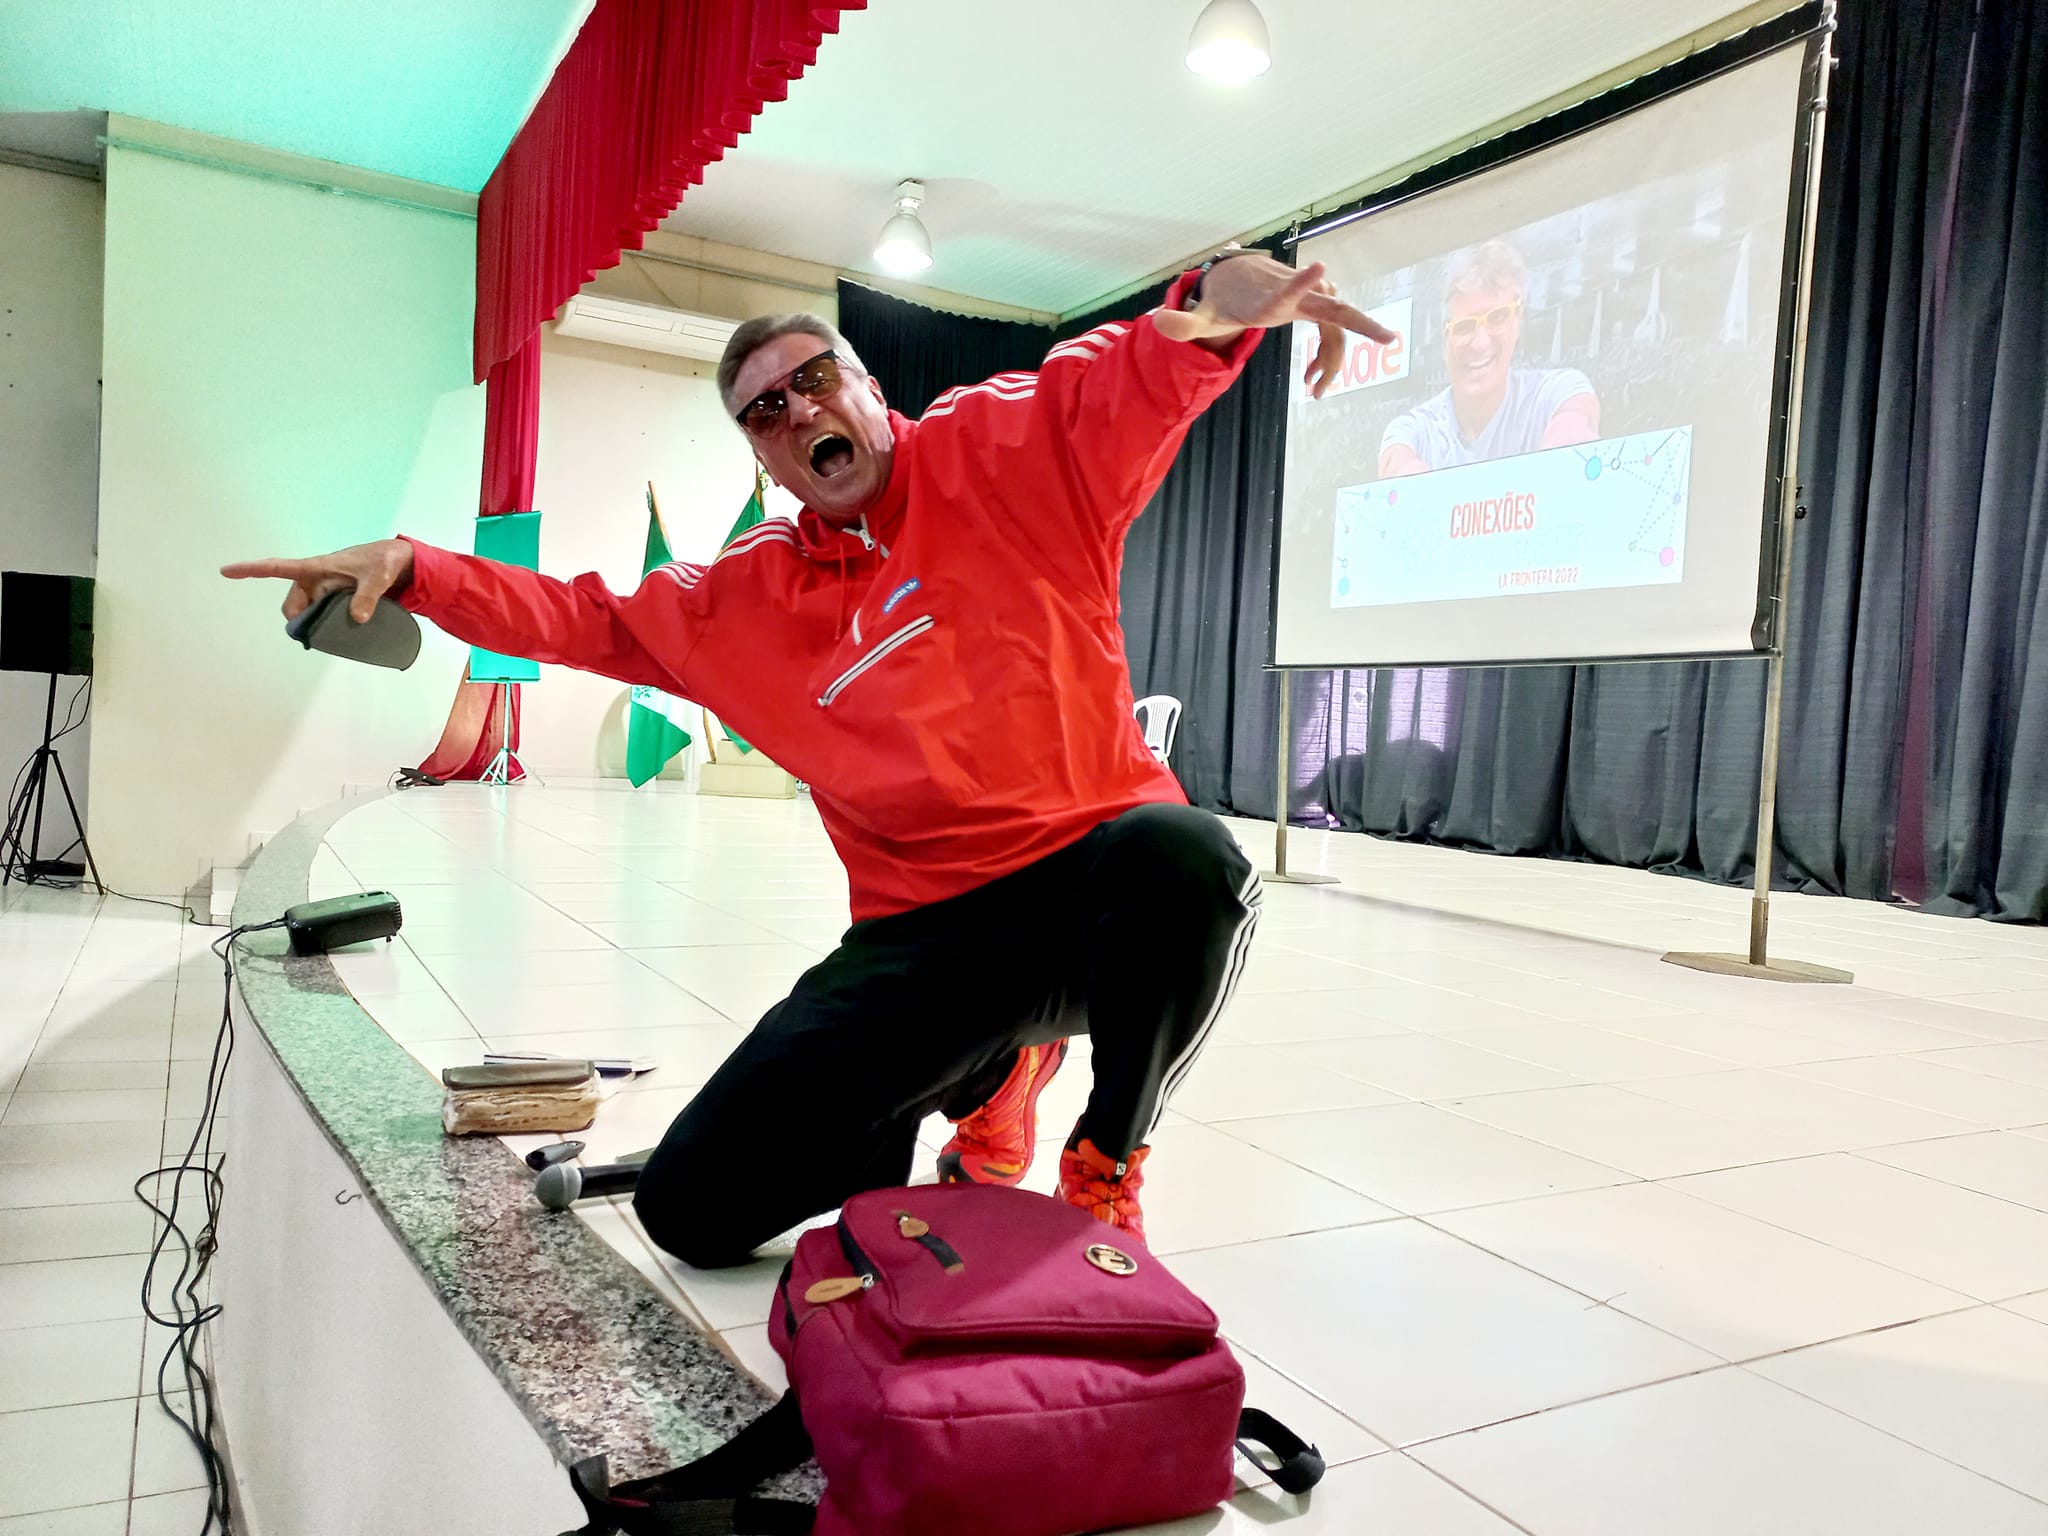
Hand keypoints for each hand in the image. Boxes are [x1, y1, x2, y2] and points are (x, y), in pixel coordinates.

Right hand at [220, 538, 414, 623]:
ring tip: (335, 629)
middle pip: (293, 604)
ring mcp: (323, 590)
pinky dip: (323, 624)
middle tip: (319, 632)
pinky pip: (319, 615)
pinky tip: (339, 632)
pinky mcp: (333, 599)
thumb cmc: (382, 562)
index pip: (277, 568)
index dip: (251, 570)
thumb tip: (357, 618)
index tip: (227, 571)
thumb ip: (367, 596)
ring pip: (306, 612)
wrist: (396, 562)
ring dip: (313, 623)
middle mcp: (314, 579)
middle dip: (299, 619)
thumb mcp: (377, 578)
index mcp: (316, 567)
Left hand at [1164, 252, 1395, 398]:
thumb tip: (1158, 322)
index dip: (1302, 281)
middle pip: (1336, 310)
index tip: (1319, 266)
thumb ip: (1184, 323)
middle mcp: (1299, 296)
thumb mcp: (1203, 317)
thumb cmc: (1223, 302)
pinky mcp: (1318, 313)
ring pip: (1336, 335)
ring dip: (1331, 364)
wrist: (1239, 278)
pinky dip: (1328, 360)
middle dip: (1362, 323)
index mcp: (1270, 298)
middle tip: (1390, 339)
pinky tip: (1312, 383)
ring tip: (1312, 391)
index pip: (1288, 289)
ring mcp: (1313, 304)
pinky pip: (1333, 339)